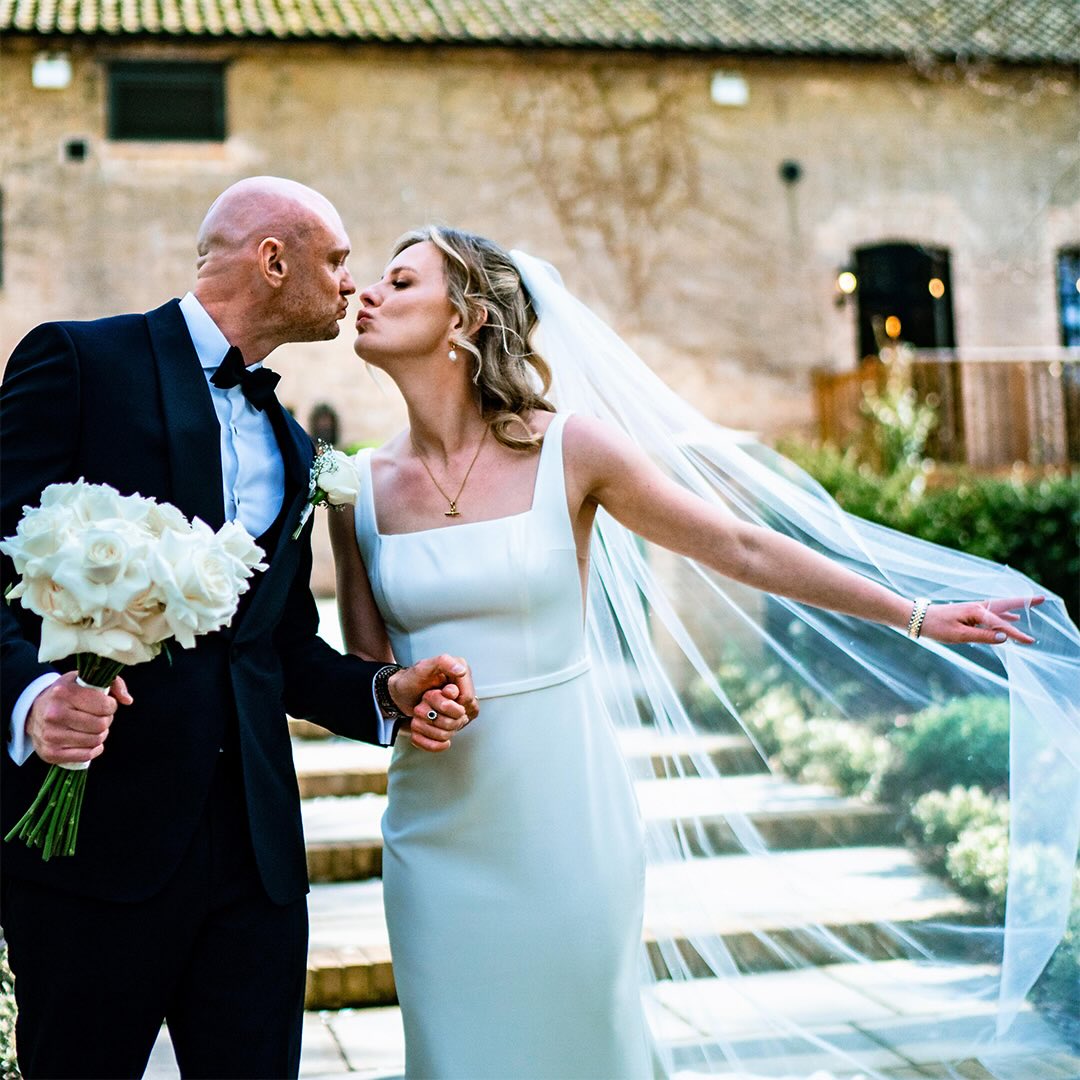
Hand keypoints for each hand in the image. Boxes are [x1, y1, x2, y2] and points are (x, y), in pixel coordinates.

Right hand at [26, 671, 132, 764]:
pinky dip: (94, 749)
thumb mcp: (86, 680)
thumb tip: (127, 700)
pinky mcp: (50, 753)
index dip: (111, 705)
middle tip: (99, 716)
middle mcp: (54, 714)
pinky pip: (86, 755)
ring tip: (92, 727)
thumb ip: (113, 683)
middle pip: (101, 725)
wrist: (34, 711)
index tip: (106, 703)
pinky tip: (89, 741)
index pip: (105, 706)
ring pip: (96, 740)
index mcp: (64, 692)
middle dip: (106, 720)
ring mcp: (50, 735)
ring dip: (100, 734)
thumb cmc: (67, 694)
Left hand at [388, 655, 477, 752]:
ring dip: (427, 725)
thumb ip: (443, 662)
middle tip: (423, 701)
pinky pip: (442, 744)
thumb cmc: (411, 680)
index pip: (467, 701)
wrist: (399, 694)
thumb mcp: (423, 667)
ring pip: (450, 732)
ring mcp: (458, 713)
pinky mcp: (449, 728)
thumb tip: (462, 671)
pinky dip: (426, 740)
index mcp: (462, 679)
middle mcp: (464, 696)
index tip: (430, 694)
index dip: (447, 702)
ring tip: (419, 712)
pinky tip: (418, 728)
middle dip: (435, 712)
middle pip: (459, 718)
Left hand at [920, 596, 1043, 645]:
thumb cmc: (936, 627)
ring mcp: (973, 610)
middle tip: (1043, 599)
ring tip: (1031, 606)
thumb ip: (982, 636)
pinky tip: (1011, 617)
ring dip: (1016, 607)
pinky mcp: (969, 613)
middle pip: (1006, 604)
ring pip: (1000, 608)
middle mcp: (978, 607)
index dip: (1017, 635)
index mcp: (977, 612)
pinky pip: (992, 613)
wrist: (917, 618)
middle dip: (1024, 602)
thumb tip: (1004, 637)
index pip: (1002, 625)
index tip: (1031, 642)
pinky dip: (1004, 614)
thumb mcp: (959, 635)